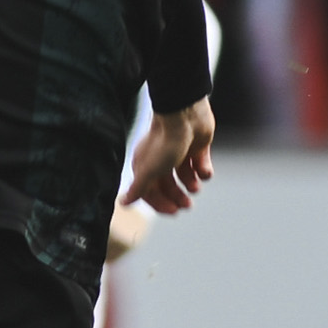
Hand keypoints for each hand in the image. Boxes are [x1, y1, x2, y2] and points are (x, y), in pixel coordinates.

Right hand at [120, 98, 215, 214]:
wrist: (185, 116)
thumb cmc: (164, 142)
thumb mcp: (148, 172)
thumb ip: (137, 189)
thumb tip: (123, 203)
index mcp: (146, 166)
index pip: (150, 191)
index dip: (160, 203)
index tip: (173, 211)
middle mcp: (161, 160)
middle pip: (168, 186)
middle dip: (178, 197)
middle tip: (187, 204)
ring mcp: (179, 153)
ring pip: (185, 177)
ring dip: (191, 185)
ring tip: (195, 186)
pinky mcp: (196, 147)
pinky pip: (201, 165)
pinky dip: (204, 170)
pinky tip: (204, 171)